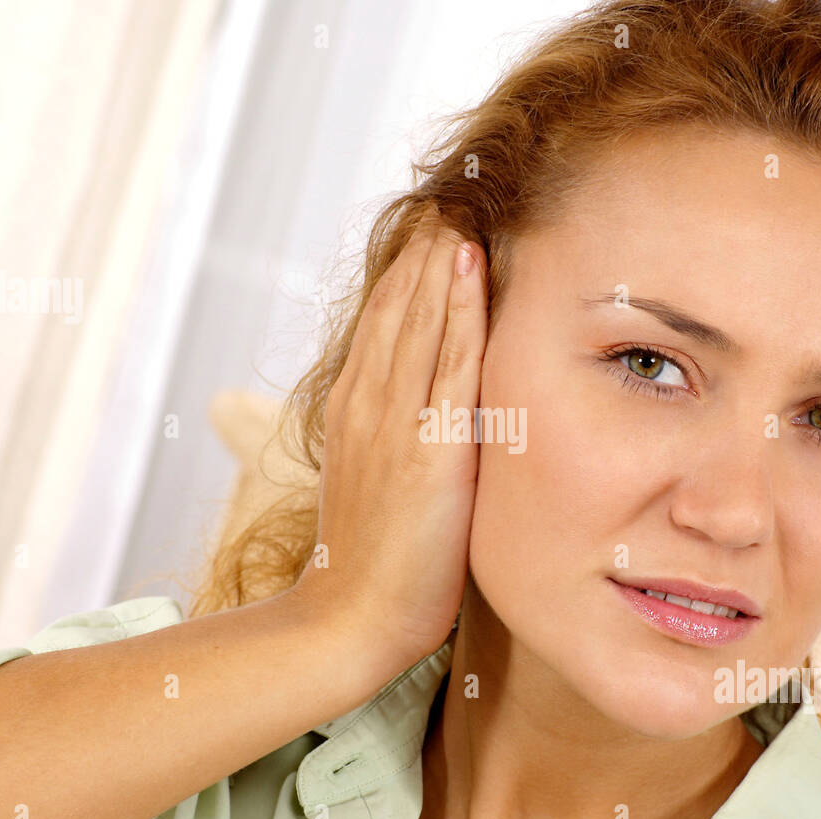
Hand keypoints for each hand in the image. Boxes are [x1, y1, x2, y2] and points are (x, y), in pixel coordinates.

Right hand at [292, 207, 488, 669]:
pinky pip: (451, 364)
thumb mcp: (374, 484)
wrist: (349, 619)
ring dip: (440, 264)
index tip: (432, 233)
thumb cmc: (369, 564)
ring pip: (419, 323)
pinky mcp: (427, 450)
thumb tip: (425, 419)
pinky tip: (471, 269)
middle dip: (423, 254)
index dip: (407, 276)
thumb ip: (393, 442)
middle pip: (398, 310)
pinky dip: (460, 311)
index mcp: (353, 411)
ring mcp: (393, 424)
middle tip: (450, 198)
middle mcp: (367, 405)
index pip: (384, 325)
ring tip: (461, 213)